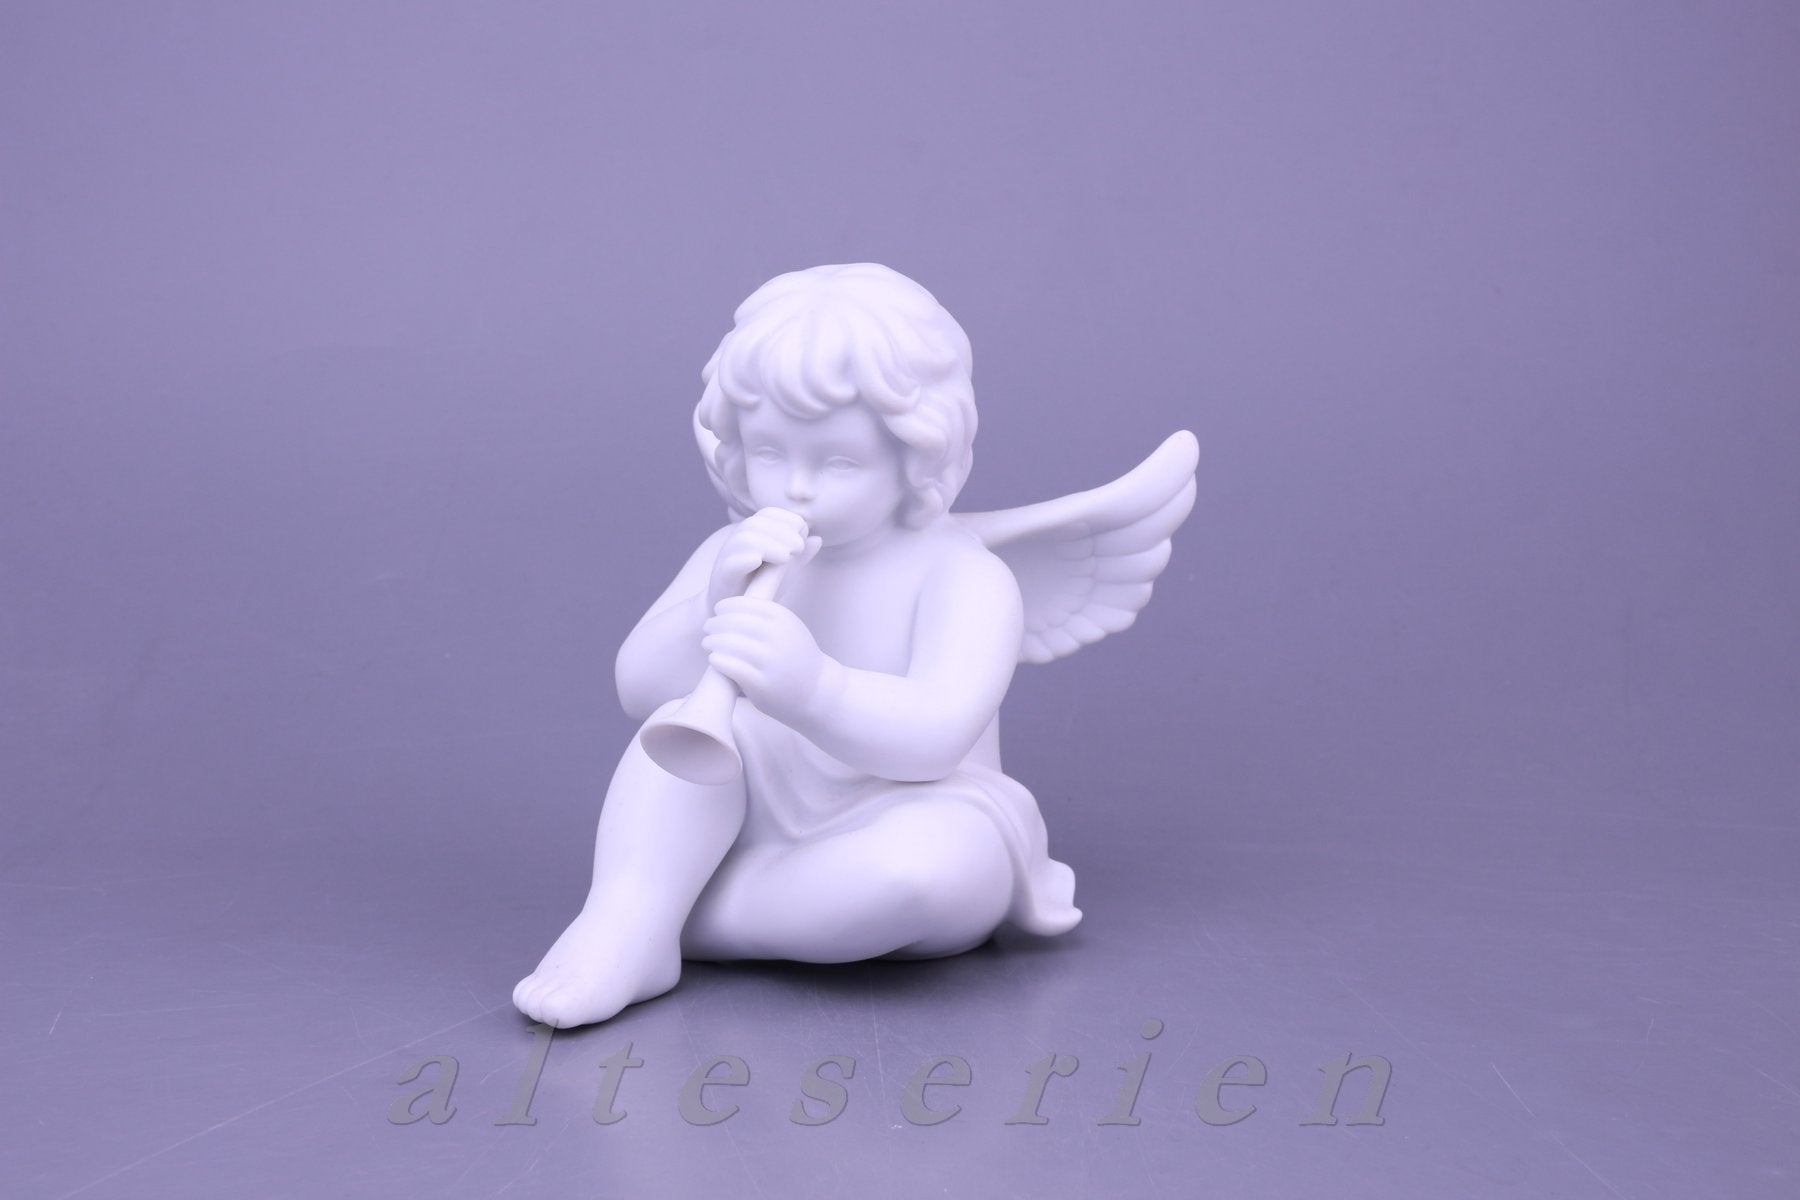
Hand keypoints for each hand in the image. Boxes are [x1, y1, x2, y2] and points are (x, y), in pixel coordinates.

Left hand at [702, 596, 829, 721]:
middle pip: (734, 622)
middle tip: (707, 627)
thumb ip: (766, 616)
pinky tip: (714, 659)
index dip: (726, 606)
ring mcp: (770, 661)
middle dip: (716, 623)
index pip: (744, 604)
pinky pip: (731, 666)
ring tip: (707, 643)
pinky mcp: (761, 683)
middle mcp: (778, 637)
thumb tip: (730, 605)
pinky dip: (717, 659)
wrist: (817, 692)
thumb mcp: (789, 628)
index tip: (718, 610)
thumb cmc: (796, 657)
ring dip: (713, 641)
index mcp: (784, 619)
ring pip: (729, 643)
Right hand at [707, 508, 811, 610]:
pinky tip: (760, 562)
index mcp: (752, 535)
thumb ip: (800, 556)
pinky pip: (731, 562)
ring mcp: (728, 558)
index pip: (768, 514)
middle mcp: (738, 542)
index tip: (803, 532)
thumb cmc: (760, 586)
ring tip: (786, 557)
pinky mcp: (722, 576)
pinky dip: (746, 559)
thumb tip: (818, 539)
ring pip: (743, 539)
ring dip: (768, 544)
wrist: (734, 613)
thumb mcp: (784, 570)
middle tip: (798, 548)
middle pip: (756, 523)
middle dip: (781, 531)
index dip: (787, 519)